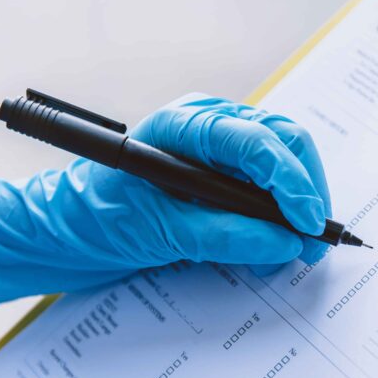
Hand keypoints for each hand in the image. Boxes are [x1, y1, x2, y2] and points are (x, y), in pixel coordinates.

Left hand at [0, 94, 331, 309]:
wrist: (63, 231)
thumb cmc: (97, 217)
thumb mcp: (159, 231)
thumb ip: (225, 236)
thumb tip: (284, 244)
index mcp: (188, 124)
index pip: (258, 141)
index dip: (290, 183)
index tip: (305, 225)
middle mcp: (210, 125)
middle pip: (284, 143)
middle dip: (306, 191)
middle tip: (313, 243)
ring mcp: (219, 148)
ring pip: (284, 163)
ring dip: (296, 206)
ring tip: (293, 253)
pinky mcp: (222, 176)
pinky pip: (268, 187)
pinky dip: (279, 217)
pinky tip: (273, 248)